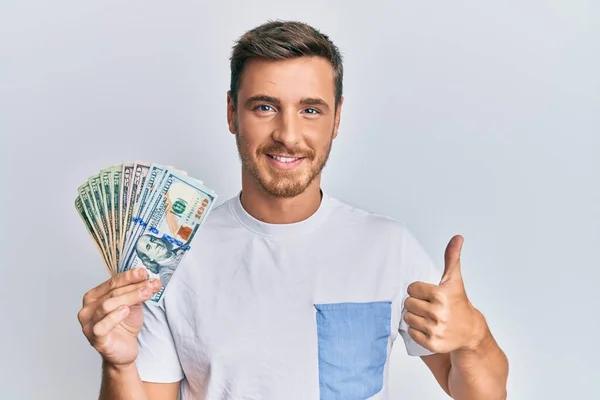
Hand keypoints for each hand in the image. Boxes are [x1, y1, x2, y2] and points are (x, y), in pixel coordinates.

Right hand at [77, 268, 161, 367]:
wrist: (125, 350)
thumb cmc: (125, 325)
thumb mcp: (132, 304)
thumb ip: (138, 291)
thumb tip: (153, 280)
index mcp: (94, 297)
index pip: (112, 282)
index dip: (129, 276)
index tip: (144, 272)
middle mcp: (87, 309)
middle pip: (112, 293)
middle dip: (134, 287)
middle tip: (151, 285)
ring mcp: (89, 324)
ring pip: (108, 305)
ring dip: (129, 297)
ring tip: (145, 293)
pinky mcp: (95, 339)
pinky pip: (102, 326)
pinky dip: (114, 316)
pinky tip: (125, 310)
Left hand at [403, 235, 485, 353]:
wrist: (470, 331)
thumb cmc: (458, 302)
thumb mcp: (454, 279)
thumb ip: (452, 257)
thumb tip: (457, 237)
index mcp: (441, 295)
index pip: (411, 288)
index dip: (419, 290)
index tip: (430, 294)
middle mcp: (438, 313)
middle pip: (408, 303)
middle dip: (416, 303)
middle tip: (429, 306)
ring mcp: (435, 329)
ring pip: (408, 317)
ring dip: (415, 316)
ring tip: (429, 316)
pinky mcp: (432, 343)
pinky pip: (411, 332)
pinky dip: (417, 330)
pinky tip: (429, 327)